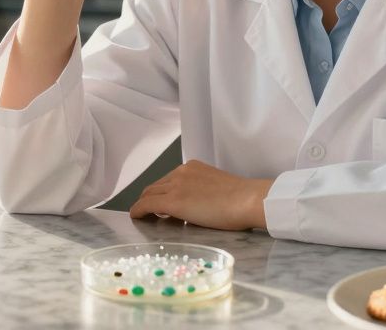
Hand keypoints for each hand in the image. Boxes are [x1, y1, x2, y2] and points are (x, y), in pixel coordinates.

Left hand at [128, 160, 273, 231]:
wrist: (248, 199)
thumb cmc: (242, 199)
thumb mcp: (217, 188)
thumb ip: (201, 193)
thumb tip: (192, 207)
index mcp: (193, 168)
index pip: (169, 180)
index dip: (161, 193)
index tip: (159, 204)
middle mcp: (182, 172)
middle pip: (156, 186)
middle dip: (149, 198)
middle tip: (148, 212)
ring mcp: (176, 185)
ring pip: (149, 194)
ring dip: (143, 205)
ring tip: (142, 216)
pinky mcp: (173, 201)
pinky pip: (147, 205)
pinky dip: (139, 211)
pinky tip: (137, 218)